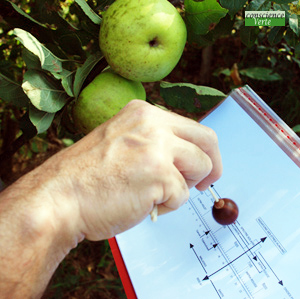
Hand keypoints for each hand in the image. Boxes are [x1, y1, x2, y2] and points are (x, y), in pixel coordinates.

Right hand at [48, 100, 221, 240]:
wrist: (59, 197)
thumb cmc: (87, 177)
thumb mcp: (123, 142)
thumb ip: (153, 142)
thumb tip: (183, 156)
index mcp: (143, 113)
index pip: (191, 127)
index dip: (201, 149)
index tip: (201, 165)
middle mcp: (153, 123)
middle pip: (207, 140)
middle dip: (212, 165)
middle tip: (205, 182)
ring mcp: (157, 147)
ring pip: (201, 168)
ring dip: (185, 187)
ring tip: (159, 196)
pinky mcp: (159, 175)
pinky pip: (182, 195)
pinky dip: (168, 205)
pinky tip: (144, 204)